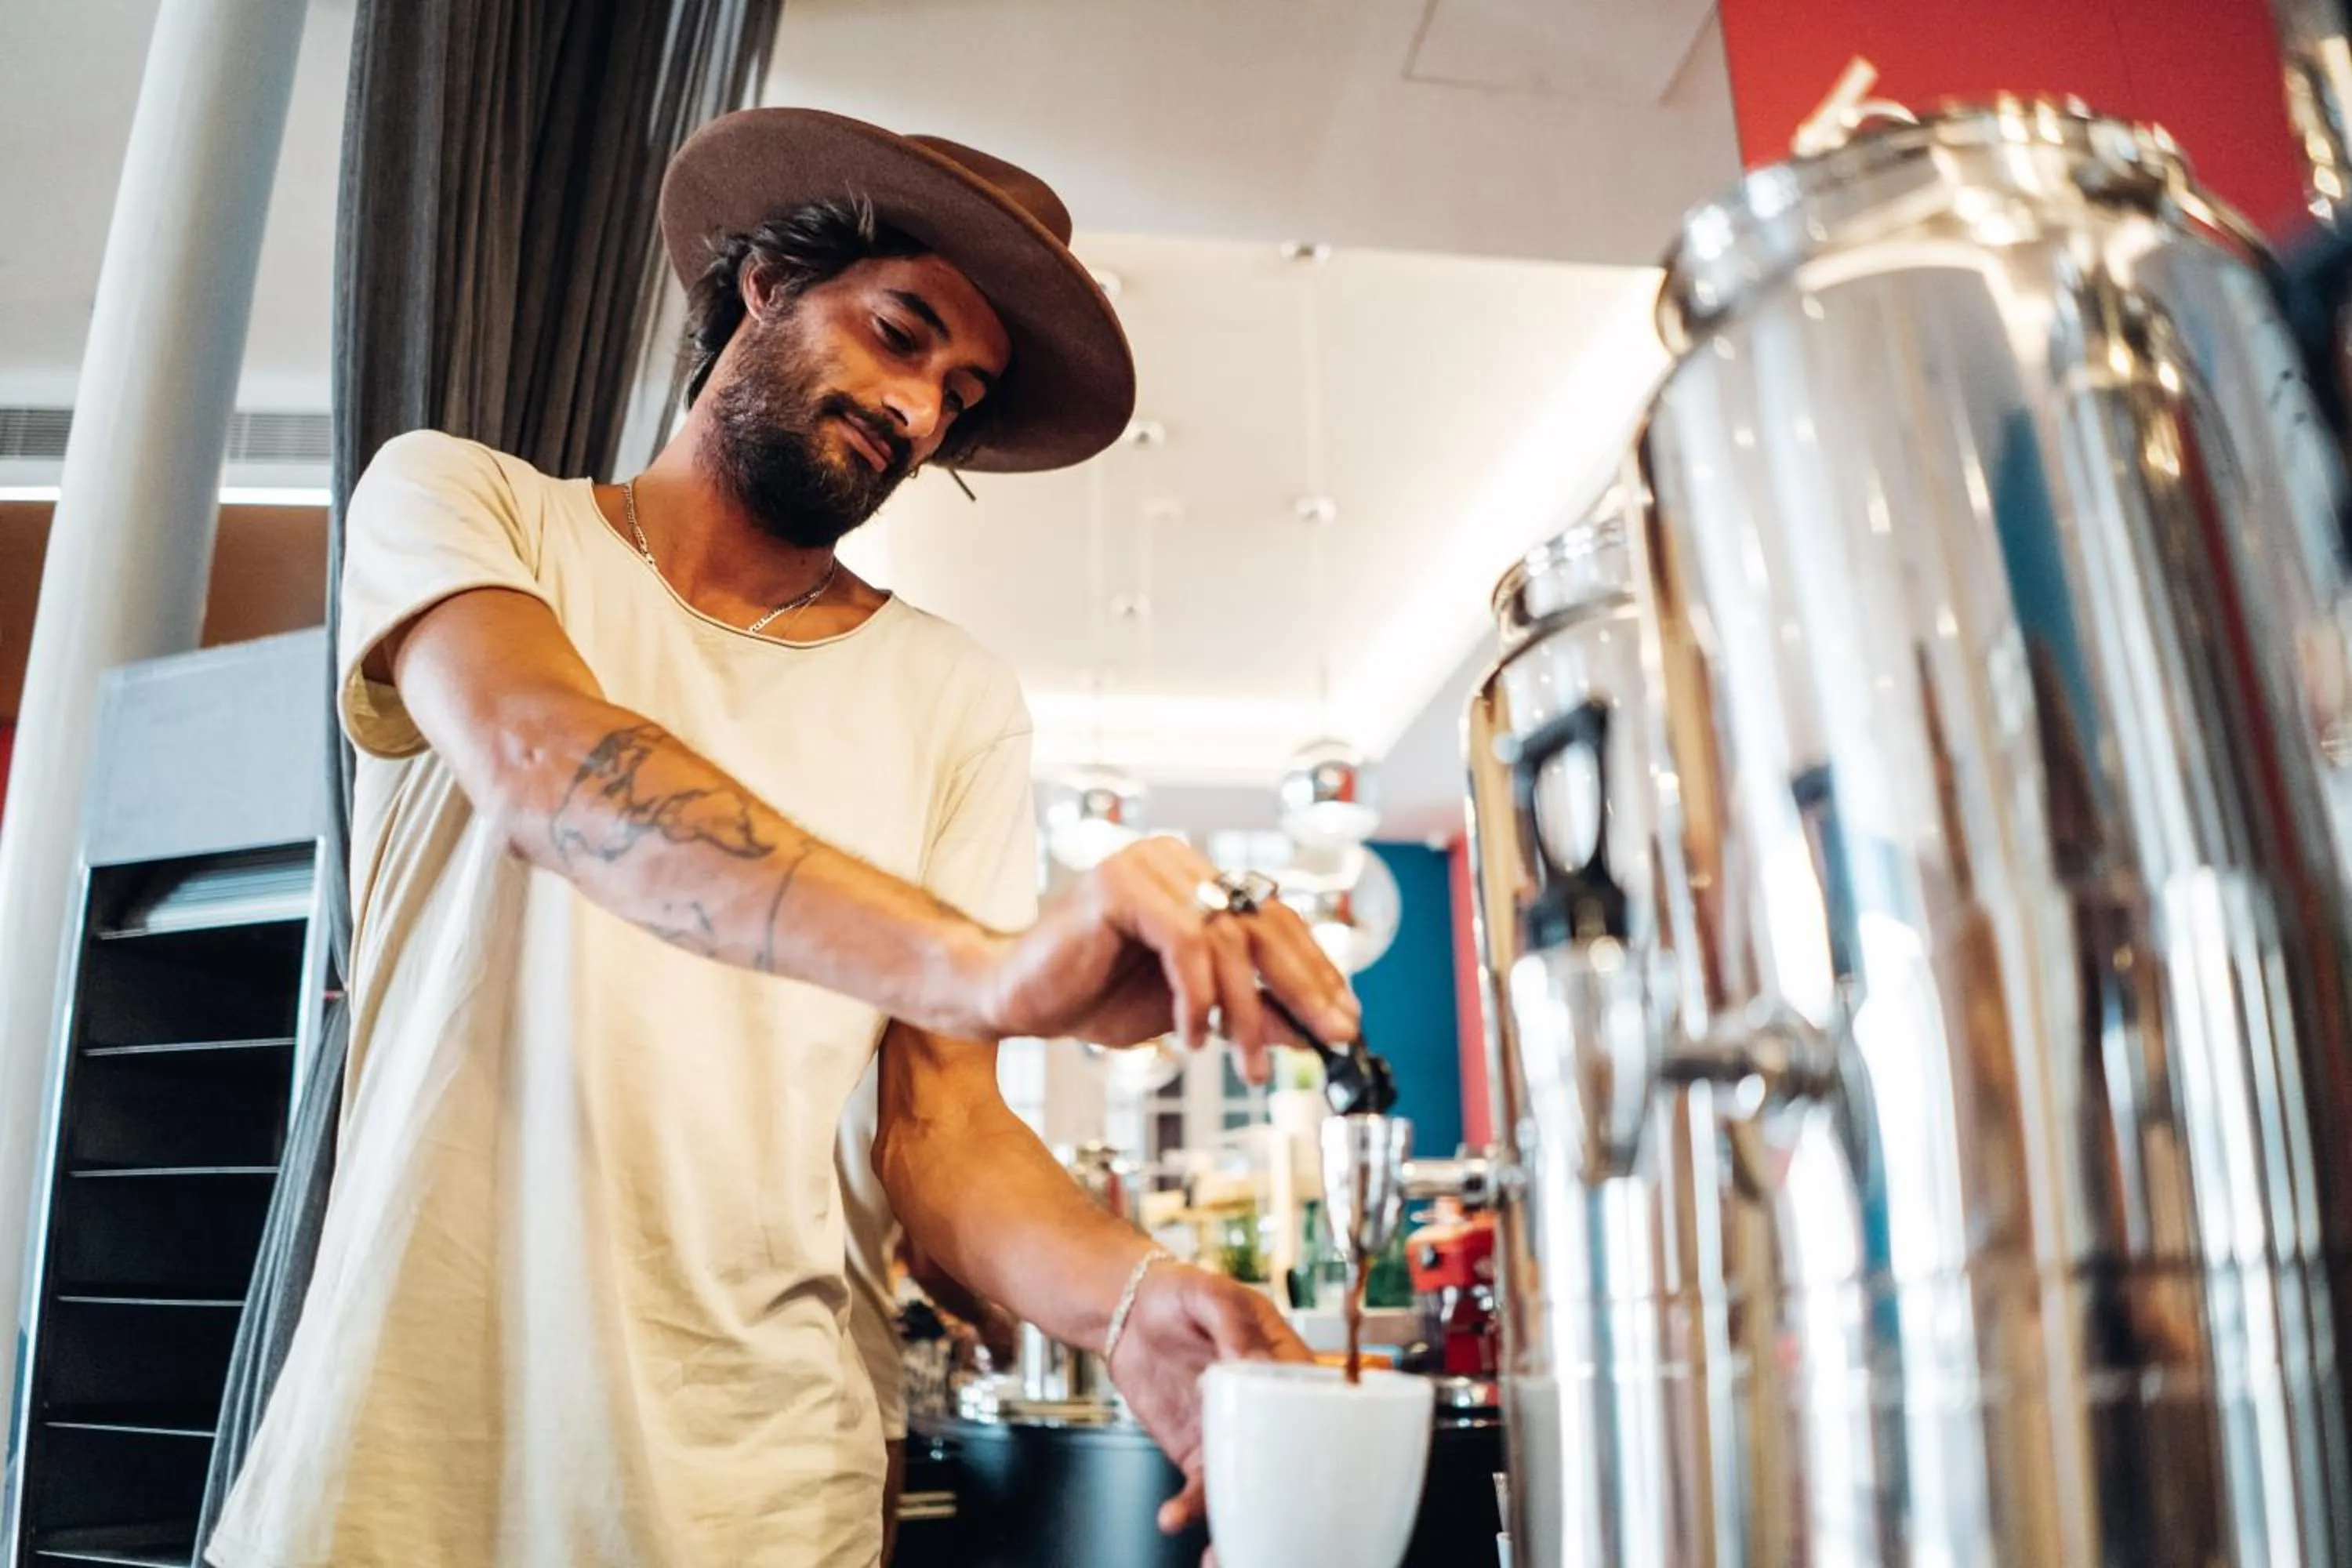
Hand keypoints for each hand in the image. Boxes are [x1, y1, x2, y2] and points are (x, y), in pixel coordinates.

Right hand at [979, 837, 1360, 1079]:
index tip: (1345, 1020)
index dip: (1317, 971)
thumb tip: (1313, 1029)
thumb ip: (1248, 1008)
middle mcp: (1179, 861)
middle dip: (1304, 988)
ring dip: (1246, 1011)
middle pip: (1264, 924)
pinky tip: (1194, 1038)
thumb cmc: (1094, 996)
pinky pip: (1185, 942)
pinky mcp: (1120, 884)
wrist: (1013, 997)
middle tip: (1331, 1037)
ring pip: (1228, 940)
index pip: (1275, 921)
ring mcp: (1149, 865)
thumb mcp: (1191, 1011)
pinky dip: (1198, 996)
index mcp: (1197, 880)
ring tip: (1247, 1063)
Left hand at [1104, 1260, 1313, 1538]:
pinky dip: (1190, 1509)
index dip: (1326, 1439)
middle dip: (1290, 1504)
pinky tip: (1174, 1517)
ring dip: (1239, 1522)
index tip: (1321, 1472)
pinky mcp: (1197, 1450)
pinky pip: (1201, 1487)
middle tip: (1278, 1530)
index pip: (1318, 1405)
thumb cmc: (1178, 1290)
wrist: (1125, 1311)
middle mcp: (1264, 1406)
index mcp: (1283, 1363)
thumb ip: (1232, 1324)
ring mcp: (1232, 1432)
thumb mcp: (1209, 1293)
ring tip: (1222, 1553)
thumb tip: (1252, 1361)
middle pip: (1291, 1460)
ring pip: (1249, 1486)